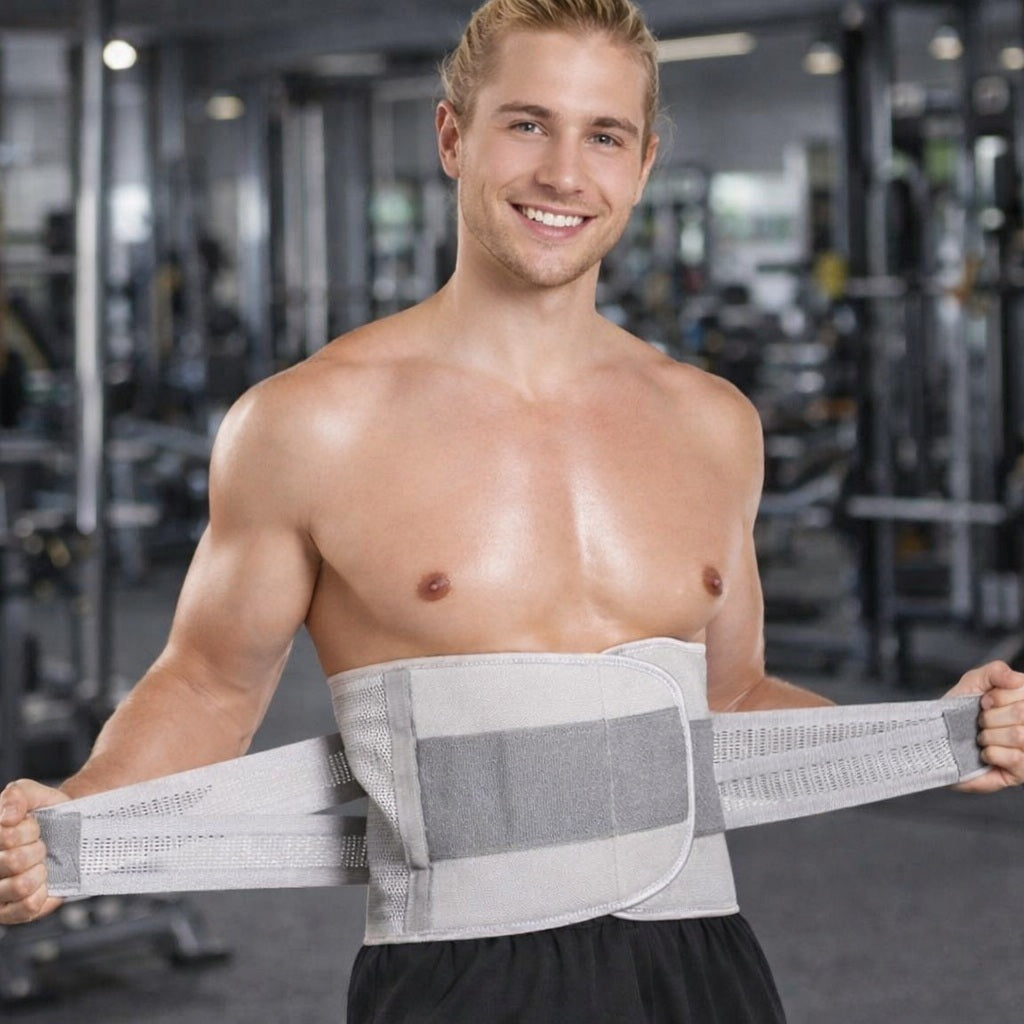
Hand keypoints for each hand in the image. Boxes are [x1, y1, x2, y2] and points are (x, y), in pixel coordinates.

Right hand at [0, 779, 69, 923]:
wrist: (68, 832)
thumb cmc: (45, 814)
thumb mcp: (31, 793)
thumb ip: (16, 795)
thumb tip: (7, 817)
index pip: (7, 837)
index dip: (29, 829)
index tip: (34, 825)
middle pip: (15, 861)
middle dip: (37, 849)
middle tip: (40, 846)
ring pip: (20, 886)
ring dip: (40, 871)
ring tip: (41, 864)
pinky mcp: (10, 913)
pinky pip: (28, 906)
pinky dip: (43, 892)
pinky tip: (42, 882)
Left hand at [944, 660, 1023, 793]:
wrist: (939, 738)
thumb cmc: (959, 710)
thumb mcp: (974, 682)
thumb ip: (995, 672)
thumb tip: (1016, 679)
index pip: (1022, 691)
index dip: (997, 697)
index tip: (983, 702)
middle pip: (1021, 713)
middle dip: (990, 716)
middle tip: (980, 722)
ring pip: (1019, 736)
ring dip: (990, 735)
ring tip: (981, 738)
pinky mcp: (1022, 772)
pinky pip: (1015, 759)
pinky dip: (991, 753)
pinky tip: (984, 753)